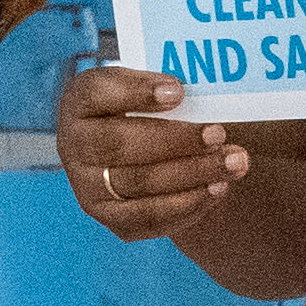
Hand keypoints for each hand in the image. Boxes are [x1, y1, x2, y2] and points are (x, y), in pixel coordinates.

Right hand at [57, 64, 247, 240]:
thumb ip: (160, 87)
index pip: (96, 93)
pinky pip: (148, 218)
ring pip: (137, 184)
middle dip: (175, 140)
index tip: (179, 91)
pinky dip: (187, 204)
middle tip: (219, 133)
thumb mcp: (144, 87)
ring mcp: (87, 187)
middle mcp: (72, 146)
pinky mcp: (110, 218)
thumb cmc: (144, 111)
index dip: (135, 93)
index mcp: (79, 103)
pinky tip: (218, 188)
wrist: (134, 156)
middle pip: (119, 144)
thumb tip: (189, 95)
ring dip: (191, 174)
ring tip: (233, 162)